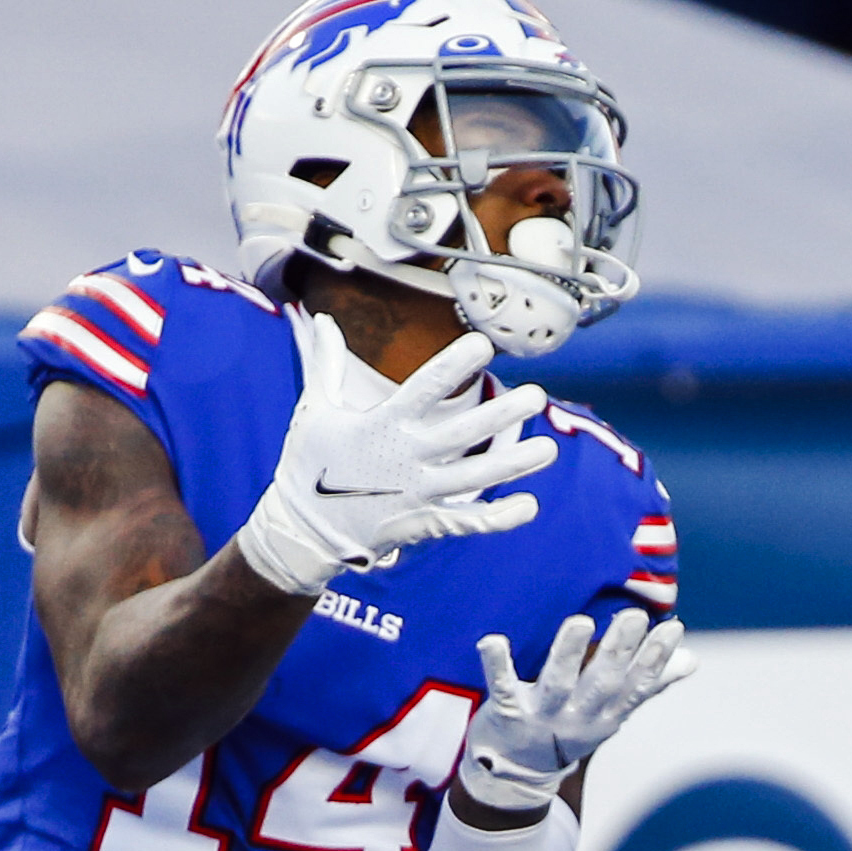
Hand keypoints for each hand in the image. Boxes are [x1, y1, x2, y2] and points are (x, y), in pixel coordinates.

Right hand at [233, 315, 555, 595]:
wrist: (302, 530)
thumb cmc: (311, 463)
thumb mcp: (314, 410)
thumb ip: (326, 364)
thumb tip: (322, 320)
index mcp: (381, 425)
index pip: (422, 389)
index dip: (453, 367)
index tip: (483, 344)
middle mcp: (405, 458)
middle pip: (461, 434)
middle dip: (500, 415)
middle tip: (537, 396)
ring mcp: (417, 493)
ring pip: (474, 479)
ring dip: (513, 465)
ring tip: (549, 449)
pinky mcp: (423, 523)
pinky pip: (466, 522)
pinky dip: (498, 518)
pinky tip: (529, 505)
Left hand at [460, 609, 695, 811]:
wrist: (513, 775)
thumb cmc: (568, 730)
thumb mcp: (612, 713)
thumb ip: (649, 684)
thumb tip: (692, 660)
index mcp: (606, 715)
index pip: (636, 686)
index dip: (655, 659)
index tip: (673, 628)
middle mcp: (577, 718)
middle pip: (601, 683)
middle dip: (619, 651)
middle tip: (635, 615)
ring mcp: (542, 717)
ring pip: (557, 683)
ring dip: (568, 653)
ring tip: (581, 622)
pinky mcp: (507, 714)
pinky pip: (503, 687)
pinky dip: (497, 665)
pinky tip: (493, 641)